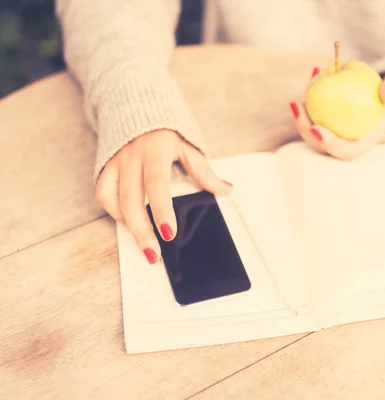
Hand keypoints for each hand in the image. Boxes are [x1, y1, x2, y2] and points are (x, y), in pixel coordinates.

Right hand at [95, 129, 231, 263]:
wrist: (136, 105)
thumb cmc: (166, 129)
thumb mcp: (189, 146)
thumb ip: (204, 171)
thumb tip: (226, 190)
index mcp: (156, 150)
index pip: (157, 185)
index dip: (161, 211)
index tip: (169, 233)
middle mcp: (132, 157)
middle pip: (133, 200)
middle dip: (142, 231)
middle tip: (153, 254)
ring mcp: (116, 162)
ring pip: (114, 200)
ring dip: (128, 226)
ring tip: (144, 245)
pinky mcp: (105, 166)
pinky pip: (103, 194)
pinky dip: (114, 212)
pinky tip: (129, 224)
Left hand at [290, 69, 384, 159]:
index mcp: (364, 142)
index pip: (346, 151)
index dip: (329, 145)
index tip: (316, 129)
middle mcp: (347, 141)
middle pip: (322, 145)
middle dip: (305, 130)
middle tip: (298, 106)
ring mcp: (335, 131)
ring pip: (313, 128)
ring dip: (303, 113)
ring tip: (304, 89)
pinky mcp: (328, 119)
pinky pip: (316, 110)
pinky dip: (313, 93)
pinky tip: (315, 72)